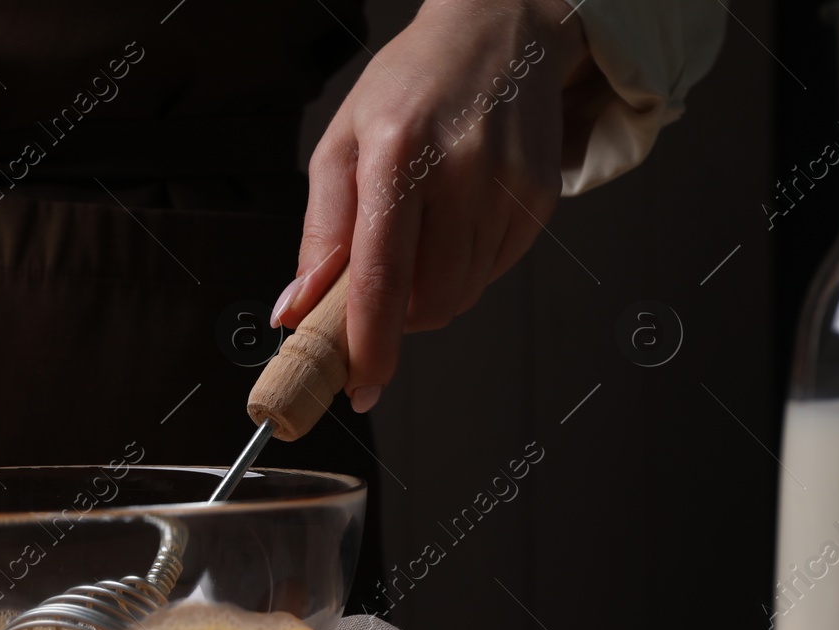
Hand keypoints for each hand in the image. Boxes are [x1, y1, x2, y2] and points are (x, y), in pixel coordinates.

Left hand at [271, 0, 590, 411]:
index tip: (358, 386)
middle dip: (397, 321)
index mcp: (397, 153)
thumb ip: (320, 234)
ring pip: (462, 295)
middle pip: (429, 300)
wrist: (499, 32)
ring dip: (429, 295)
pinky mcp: (541, 198)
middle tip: (377, 296)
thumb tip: (297, 311)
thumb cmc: (409, 88)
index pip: (381, 274)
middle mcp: (461, 168)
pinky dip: (465, 269)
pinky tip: (456, 221)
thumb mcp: (342, 145)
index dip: (369, 342)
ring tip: (419, 237)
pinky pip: (494, 272)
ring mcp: (509, 185)